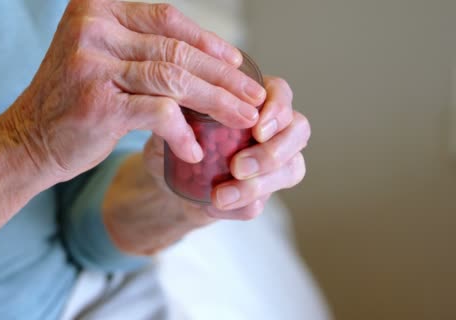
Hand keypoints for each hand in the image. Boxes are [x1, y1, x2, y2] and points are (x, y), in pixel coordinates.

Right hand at [3, 0, 264, 184]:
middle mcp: (92, 28)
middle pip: (176, 49)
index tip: (237, 63)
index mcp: (97, 8)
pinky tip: (196, 150)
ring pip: (174, 79)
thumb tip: (211, 55)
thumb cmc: (76, 101)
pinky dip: (182, 132)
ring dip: (216, 102)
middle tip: (253, 96)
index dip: (208, 42)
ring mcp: (92, 64)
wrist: (28, 140)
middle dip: (222, 76)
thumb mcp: (105, 60)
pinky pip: (158, 113)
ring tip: (243, 119)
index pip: (167, 19)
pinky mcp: (97, 103)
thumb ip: (145, 48)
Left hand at [142, 76, 309, 220]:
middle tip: (238, 166)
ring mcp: (271, 164)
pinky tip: (211, 205)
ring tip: (220, 195)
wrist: (164, 181)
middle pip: (299, 130)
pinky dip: (238, 207)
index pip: (281, 93)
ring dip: (257, 185)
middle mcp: (271, 128)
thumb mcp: (166, 121)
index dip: (277, 110)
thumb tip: (174, 109)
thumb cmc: (171, 139)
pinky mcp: (259, 195)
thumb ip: (175, 112)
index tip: (256, 129)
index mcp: (252, 100)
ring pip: (291, 170)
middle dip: (273, 151)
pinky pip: (261, 204)